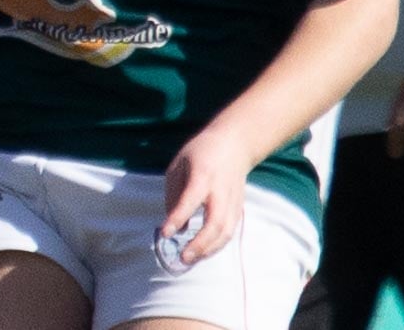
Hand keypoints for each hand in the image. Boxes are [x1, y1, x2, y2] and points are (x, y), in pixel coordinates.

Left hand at [161, 125, 251, 267]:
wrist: (235, 144)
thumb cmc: (201, 152)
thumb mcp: (179, 164)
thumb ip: (174, 193)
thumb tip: (174, 225)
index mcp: (203, 176)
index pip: (190, 201)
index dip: (177, 218)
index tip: (165, 233)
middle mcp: (221, 191)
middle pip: (215, 223)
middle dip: (199, 244)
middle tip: (182, 257)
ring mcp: (233, 201)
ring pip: (226, 232)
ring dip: (209, 250)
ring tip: (191, 258)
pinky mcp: (239, 208)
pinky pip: (230, 232)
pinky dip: (217, 245)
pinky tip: (203, 252)